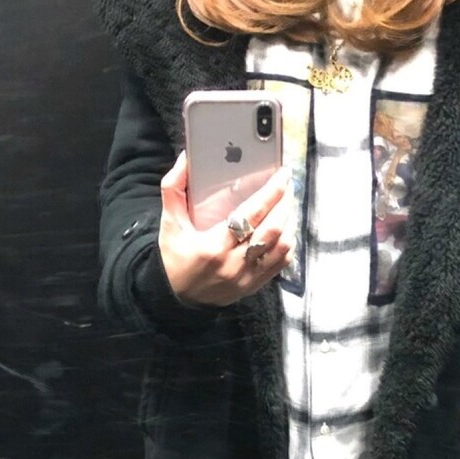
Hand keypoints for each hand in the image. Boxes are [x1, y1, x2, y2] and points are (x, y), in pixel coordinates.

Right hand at [157, 153, 295, 306]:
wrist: (174, 298)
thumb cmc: (173, 258)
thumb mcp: (169, 224)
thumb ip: (173, 189)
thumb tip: (185, 160)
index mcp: (213, 246)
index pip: (252, 214)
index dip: (272, 192)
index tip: (282, 175)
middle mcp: (233, 264)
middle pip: (273, 229)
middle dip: (285, 203)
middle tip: (288, 186)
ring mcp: (246, 278)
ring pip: (282, 247)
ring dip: (290, 222)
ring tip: (287, 205)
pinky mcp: (253, 286)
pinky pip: (281, 263)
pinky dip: (288, 243)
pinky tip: (285, 229)